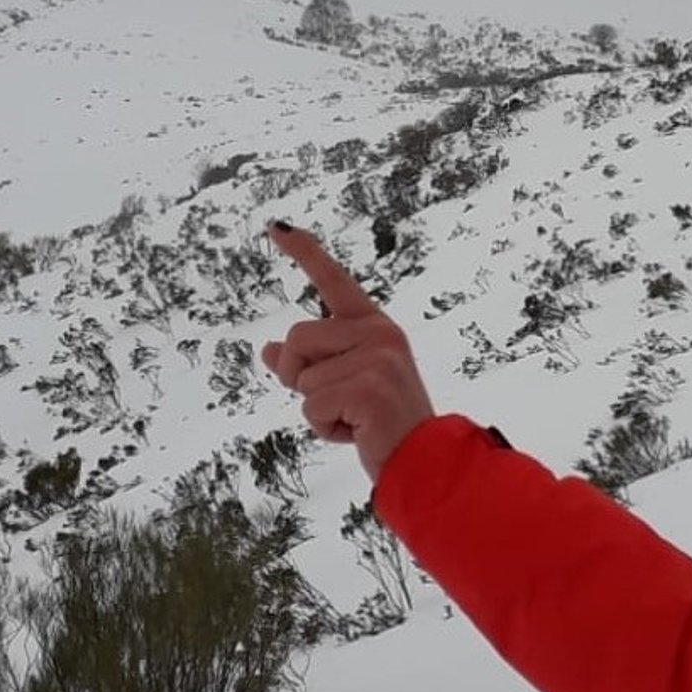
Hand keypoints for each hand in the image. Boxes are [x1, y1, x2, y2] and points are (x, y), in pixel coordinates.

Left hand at [259, 225, 436, 481]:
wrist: (423, 463)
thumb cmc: (382, 427)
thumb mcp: (341, 389)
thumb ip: (308, 366)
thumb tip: (268, 351)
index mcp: (376, 327)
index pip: (334, 281)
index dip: (305, 252)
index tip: (275, 228)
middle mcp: (379, 334)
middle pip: (297, 337)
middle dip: (299, 376)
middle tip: (336, 403)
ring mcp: (377, 358)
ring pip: (302, 376)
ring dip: (314, 408)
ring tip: (353, 420)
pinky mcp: (369, 387)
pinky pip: (311, 405)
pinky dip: (323, 427)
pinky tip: (356, 432)